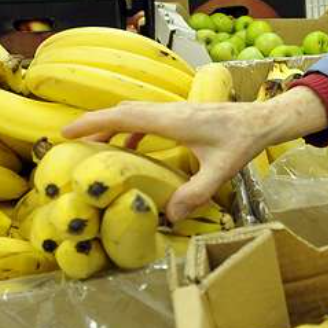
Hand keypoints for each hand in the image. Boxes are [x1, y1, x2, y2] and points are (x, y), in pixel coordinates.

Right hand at [63, 87, 327, 220]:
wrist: (261, 120)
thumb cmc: (241, 142)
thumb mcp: (220, 171)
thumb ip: (195, 193)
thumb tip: (169, 216)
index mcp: (172, 121)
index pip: (123, 118)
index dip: (93, 123)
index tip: (67, 131)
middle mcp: (169, 112)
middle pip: (122, 113)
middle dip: (94, 124)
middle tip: (69, 141)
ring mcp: (174, 111)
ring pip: (134, 113)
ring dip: (112, 126)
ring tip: (94, 146)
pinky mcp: (181, 115)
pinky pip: (147, 118)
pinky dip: (131, 128)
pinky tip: (132, 146)